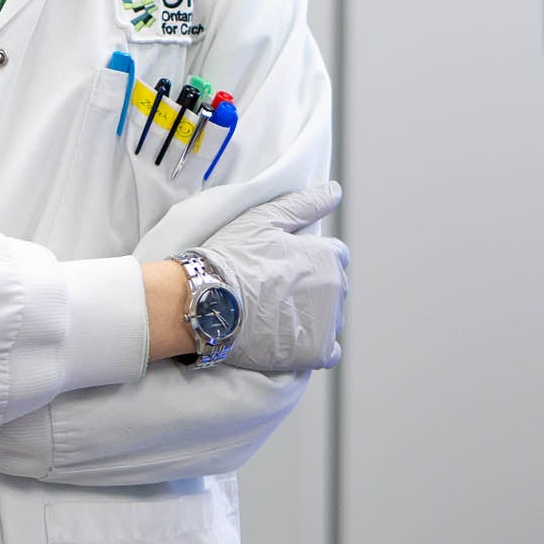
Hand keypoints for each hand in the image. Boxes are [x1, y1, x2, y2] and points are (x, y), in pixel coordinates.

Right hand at [192, 181, 348, 373]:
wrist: (208, 302)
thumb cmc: (232, 257)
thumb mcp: (265, 218)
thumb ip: (305, 204)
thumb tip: (335, 191)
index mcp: (327, 256)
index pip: (336, 256)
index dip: (310, 260)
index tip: (286, 268)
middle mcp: (334, 288)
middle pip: (333, 287)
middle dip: (313, 287)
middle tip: (275, 292)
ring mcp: (326, 322)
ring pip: (331, 318)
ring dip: (313, 317)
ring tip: (277, 315)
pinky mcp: (315, 352)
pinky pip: (330, 351)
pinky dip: (316, 347)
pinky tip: (292, 340)